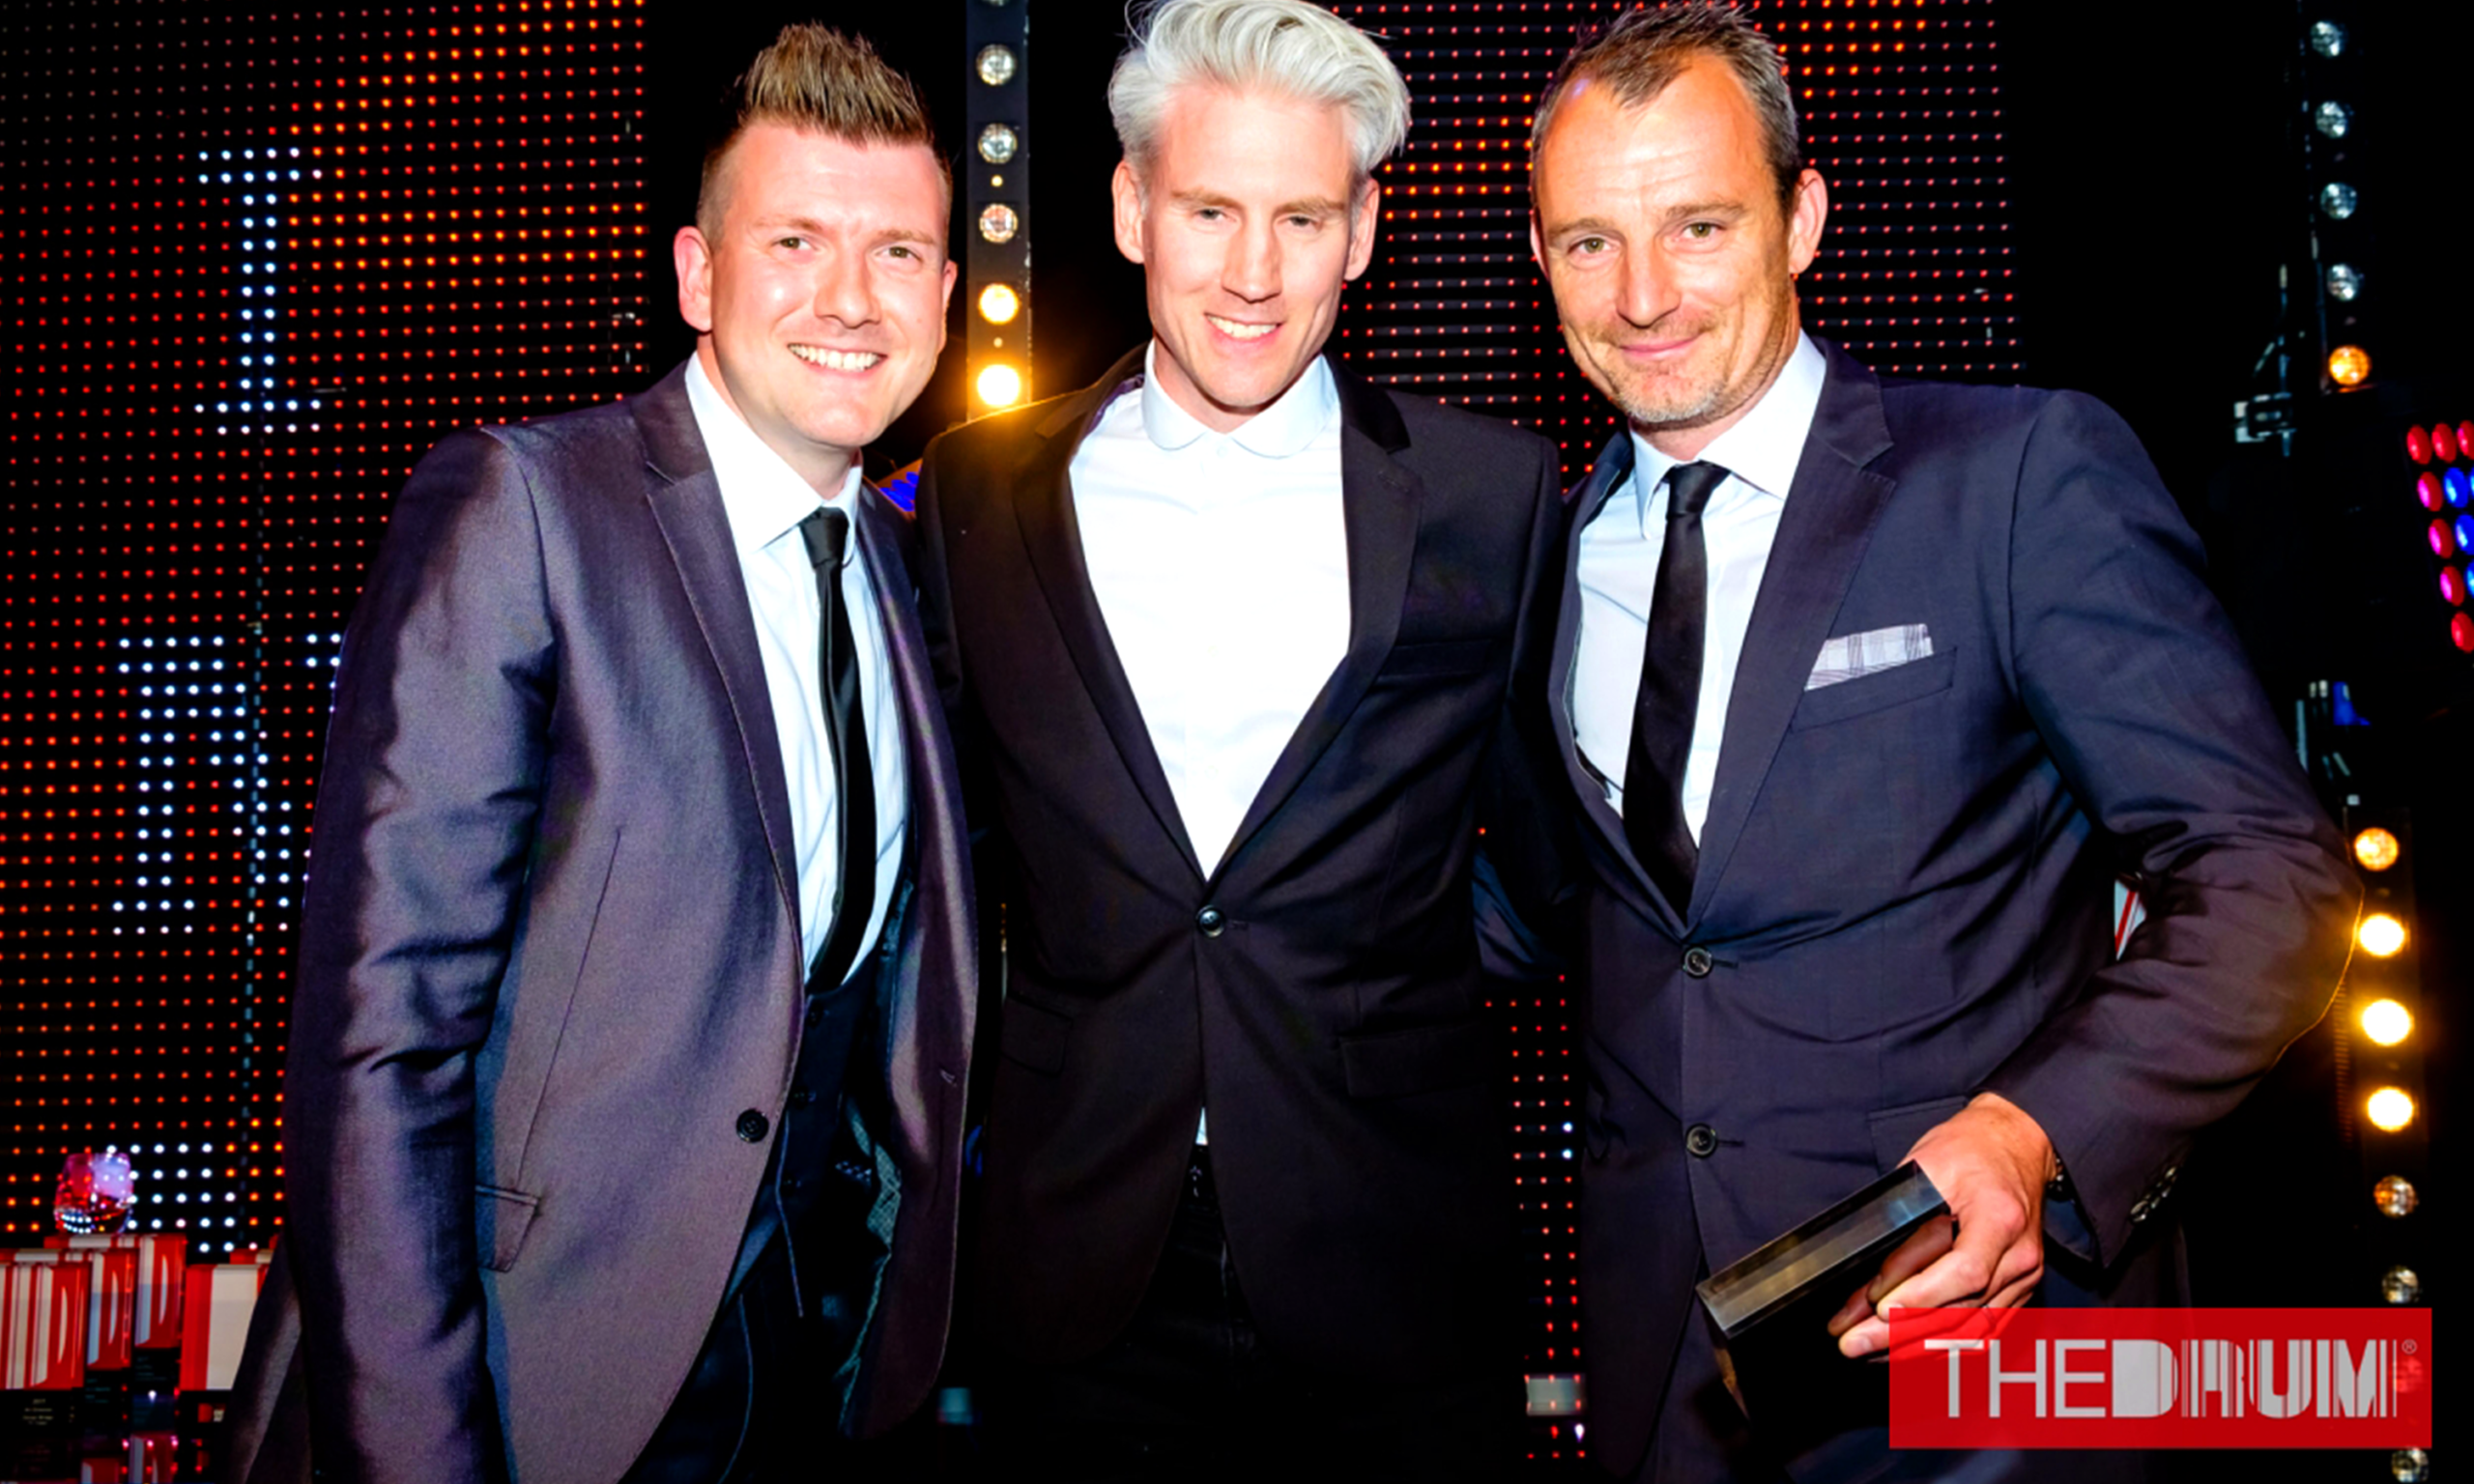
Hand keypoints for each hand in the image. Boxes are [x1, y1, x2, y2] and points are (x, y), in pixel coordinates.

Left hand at [1827, 1091, 2053, 1357]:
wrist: (2018, 1146)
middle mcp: (2019, 1256)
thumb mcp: (1927, 1168)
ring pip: (1971, 1329)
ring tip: (1868, 1352)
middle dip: (1902, 1332)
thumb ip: (1903, 1219)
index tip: (1879, 1311)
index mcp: (2001, 1218)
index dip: (1922, 1296)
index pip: (1965, 1271)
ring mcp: (2023, 1278)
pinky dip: (1942, 1344)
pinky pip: (1982, 1330)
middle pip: (1963, 1309)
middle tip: (1853, 1343)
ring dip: (1917, 1347)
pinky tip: (1904, 1350)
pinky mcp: (2018, 1291)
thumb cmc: (1969, 1151)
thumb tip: (1869, 1273)